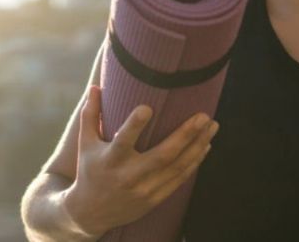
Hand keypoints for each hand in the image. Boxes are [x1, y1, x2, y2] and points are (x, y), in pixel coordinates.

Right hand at [62, 85, 219, 236]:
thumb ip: (90, 114)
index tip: (148, 107)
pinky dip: (195, 162)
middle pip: (162, 155)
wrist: (91, 213)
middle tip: (203, 116)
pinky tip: (205, 146)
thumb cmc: (89, 170)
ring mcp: (144, 189)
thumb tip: (96, 86)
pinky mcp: (155, 198)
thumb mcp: (85, 143)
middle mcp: (129, 176)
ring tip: (213, 126)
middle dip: (186, 135)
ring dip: (198, 146)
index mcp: (110, 159)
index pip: (123, 140)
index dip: (135, 125)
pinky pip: (180, 179)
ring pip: (177, 167)